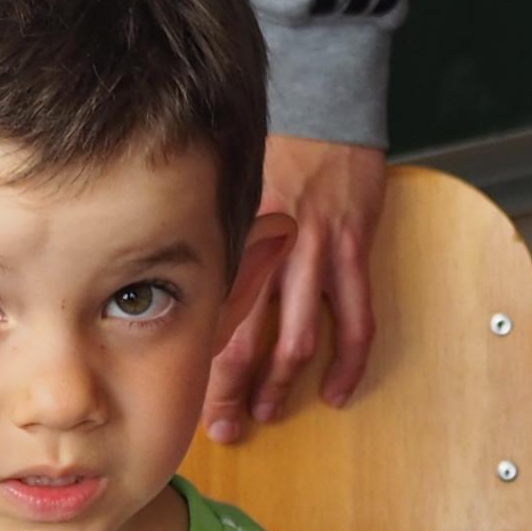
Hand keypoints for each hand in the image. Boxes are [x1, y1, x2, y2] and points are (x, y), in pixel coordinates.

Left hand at [202, 135, 387, 443]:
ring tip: (268, 414)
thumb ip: (207, 238)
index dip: (195, 361)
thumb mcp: (223, 190)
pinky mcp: (354, 249)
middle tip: (220, 427)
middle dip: (229, 390)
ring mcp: (315, 252)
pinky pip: (356, 318)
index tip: (181, 394)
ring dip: (281, 384)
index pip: (207, 315)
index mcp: (230, 237)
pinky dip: (349, 361)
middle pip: (242, 337)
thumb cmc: (270, 146)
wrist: (324, 103)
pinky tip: (339, 391)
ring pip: (295, 338)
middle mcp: (266, 250)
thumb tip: (175, 282)